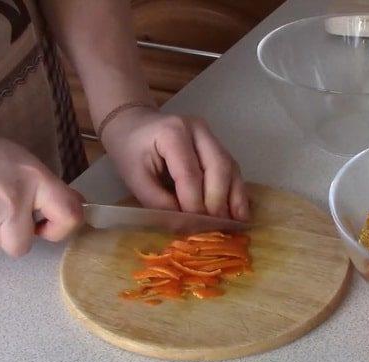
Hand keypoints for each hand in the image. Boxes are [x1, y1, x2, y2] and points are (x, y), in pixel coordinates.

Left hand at [100, 107, 249, 220]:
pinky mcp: (217, 146)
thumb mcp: (134, 178)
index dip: (194, 203)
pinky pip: (232, 170)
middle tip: (216, 229)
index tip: (195, 228)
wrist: (133, 125)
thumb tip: (185, 226)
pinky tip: (238, 213)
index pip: (190, 173)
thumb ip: (158, 201)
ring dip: (235, 198)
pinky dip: (236, 192)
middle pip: (218, 167)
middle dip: (218, 202)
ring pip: (231, 168)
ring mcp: (211, 136)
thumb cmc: (130, 151)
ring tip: (235, 225)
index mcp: (173, 133)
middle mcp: (198, 131)